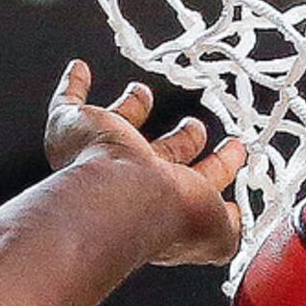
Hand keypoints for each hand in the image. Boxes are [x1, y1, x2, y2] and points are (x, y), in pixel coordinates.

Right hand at [45, 62, 244, 266]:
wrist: (125, 200)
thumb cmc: (169, 218)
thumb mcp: (220, 234)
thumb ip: (233, 227)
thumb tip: (237, 215)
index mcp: (171, 202)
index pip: (194, 185)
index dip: (210, 176)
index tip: (229, 161)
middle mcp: (137, 178)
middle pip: (164, 151)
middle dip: (184, 139)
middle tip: (196, 127)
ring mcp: (105, 151)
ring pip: (122, 123)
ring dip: (133, 105)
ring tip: (143, 92)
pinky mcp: (77, 127)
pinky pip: (67, 104)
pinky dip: (72, 87)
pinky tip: (79, 71)